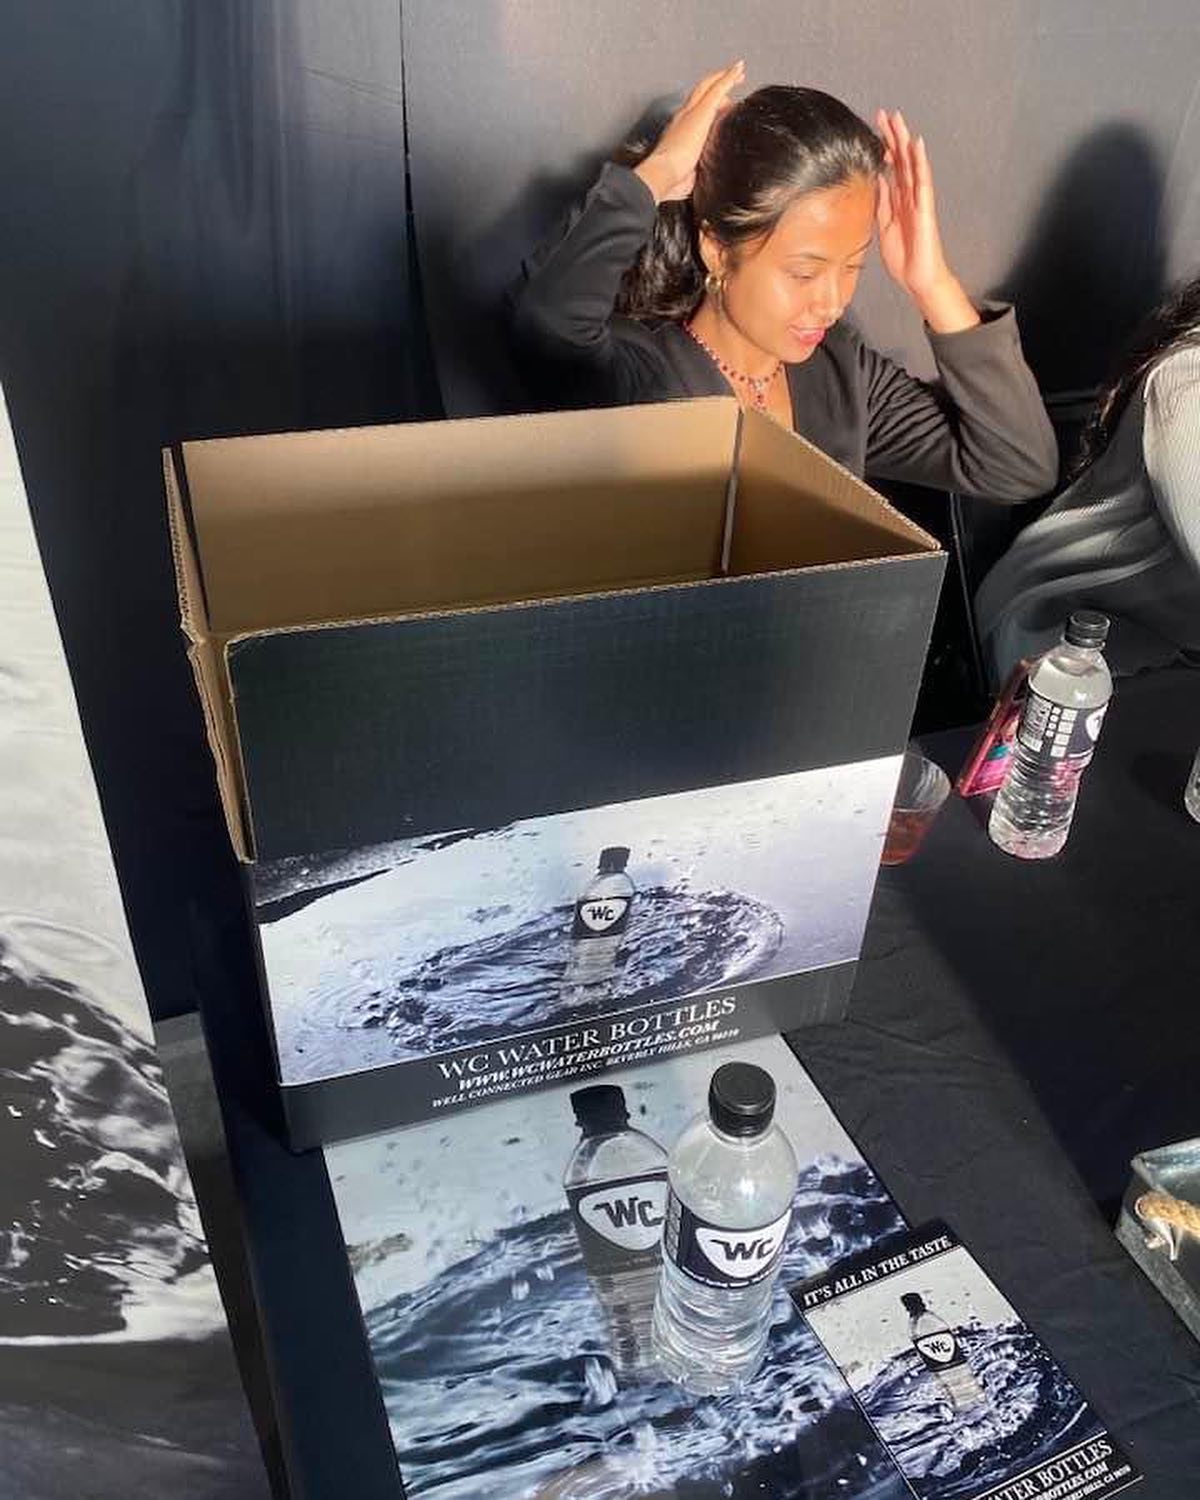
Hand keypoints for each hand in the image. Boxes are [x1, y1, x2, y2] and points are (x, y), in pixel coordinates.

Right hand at [634, 61, 744, 203]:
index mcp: (678, 132)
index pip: (695, 113)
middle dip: (717, 86)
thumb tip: (706, 181)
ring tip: (740, 73)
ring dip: (724, 79)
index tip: (721, 108)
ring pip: (709, 87)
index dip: (708, 108)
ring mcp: (691, 113)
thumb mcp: (687, 175)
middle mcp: (682, 118)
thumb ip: (696, 172)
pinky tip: (739, 69)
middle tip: (733, 81)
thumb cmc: (670, 180)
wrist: (662, 174)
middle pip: (700, 94)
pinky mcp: (701, 113)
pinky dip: (728, 78)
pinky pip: (717, 89)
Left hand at [875, 109, 978, 333]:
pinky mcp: (925, 209)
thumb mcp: (884, 227)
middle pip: (901, 160)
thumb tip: (877, 180)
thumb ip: (882, 203)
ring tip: (898, 120)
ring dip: (904, 142)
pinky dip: (920, 162)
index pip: (891, 168)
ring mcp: (918, 201)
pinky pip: (923, 182)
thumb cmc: (904, 258)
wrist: (919, 279)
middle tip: (883, 114)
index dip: (883, 148)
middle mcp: (909, 196)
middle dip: (892, 137)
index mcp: (898, 201)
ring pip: (911, 165)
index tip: (873, 129)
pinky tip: (916, 145)